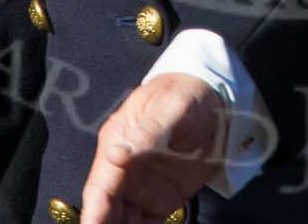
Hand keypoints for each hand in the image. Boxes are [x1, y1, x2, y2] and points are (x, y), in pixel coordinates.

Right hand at [80, 73, 227, 223]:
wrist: (214, 102)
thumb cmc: (186, 96)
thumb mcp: (172, 107)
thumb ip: (149, 132)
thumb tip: (116, 154)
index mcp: (117, 144)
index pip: (100, 186)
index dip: (94, 211)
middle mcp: (124, 171)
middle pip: (107, 208)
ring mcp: (142, 188)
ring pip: (123, 220)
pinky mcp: (161, 200)